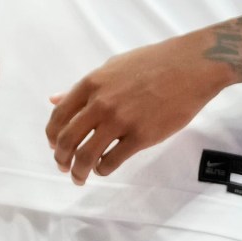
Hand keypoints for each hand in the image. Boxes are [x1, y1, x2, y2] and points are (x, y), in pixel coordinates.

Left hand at [44, 32, 231, 184]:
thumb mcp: (110, 68)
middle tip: (63, 167)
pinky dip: (103, 169)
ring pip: (87, 155)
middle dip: (61, 158)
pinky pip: (113, 160)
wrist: (189, 67)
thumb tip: (54, 99)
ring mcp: (120, 121)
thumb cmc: (150, 63)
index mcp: (90, 84)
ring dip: (79, 171)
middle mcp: (100, 103)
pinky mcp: (141, 136)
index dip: (53, 136)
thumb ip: (82, 88)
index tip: (55, 146)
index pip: (59, 116)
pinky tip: (103, 169)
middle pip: (68, 139)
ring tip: (80, 177)